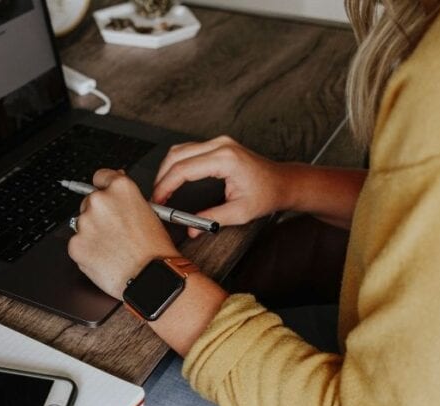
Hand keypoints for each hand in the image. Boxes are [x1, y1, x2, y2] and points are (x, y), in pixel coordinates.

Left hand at [68, 169, 180, 298]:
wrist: (150, 277)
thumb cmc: (154, 250)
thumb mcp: (150, 212)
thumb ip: (127, 197)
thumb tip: (115, 186)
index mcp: (120, 188)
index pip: (100, 176)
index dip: (104, 187)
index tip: (105, 195)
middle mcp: (100, 201)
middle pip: (89, 201)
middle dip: (99, 215)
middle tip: (115, 232)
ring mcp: (85, 222)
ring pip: (82, 224)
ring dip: (92, 233)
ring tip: (113, 248)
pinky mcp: (75, 244)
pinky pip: (77, 244)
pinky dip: (87, 251)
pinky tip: (105, 257)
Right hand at [153, 135, 290, 237]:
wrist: (283, 183)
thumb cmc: (267, 194)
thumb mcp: (239, 213)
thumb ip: (212, 220)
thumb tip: (191, 229)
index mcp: (225, 159)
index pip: (183, 169)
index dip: (165, 186)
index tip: (158, 201)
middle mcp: (220, 145)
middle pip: (177, 155)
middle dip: (161, 177)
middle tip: (156, 198)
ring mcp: (219, 142)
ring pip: (180, 150)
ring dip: (167, 169)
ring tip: (162, 190)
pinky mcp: (218, 145)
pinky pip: (189, 150)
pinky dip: (177, 164)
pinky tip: (173, 179)